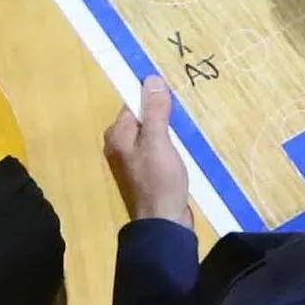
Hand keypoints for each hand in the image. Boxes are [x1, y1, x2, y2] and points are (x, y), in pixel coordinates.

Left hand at [104, 77, 192, 224]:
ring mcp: (133, 162)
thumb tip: (151, 80)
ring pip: (154, 136)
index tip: (175, 99)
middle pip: (144, 119)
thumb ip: (155, 111)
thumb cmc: (158, 181)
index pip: (134, 104)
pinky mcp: (147, 174)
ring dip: (170, 133)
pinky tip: (184, 152)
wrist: (163, 224)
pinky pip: (159, 151)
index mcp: (117, 136)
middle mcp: (120, 146)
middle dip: (164, 116)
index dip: (154, 99)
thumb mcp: (158, 141)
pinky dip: (171, 148)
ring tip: (187, 134)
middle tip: (184, 117)